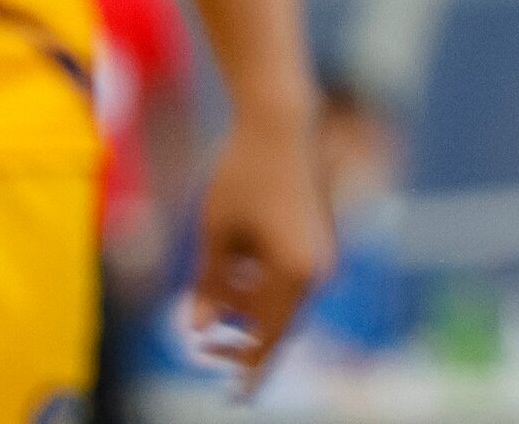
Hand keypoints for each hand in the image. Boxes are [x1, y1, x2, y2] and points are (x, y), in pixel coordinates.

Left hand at [186, 108, 329, 392]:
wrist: (282, 122)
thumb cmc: (243, 173)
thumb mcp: (215, 232)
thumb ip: (208, 284)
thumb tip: (197, 328)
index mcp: (294, 274)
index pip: (268, 338)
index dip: (248, 368)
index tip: (234, 396)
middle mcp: (317, 269)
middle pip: (277, 323)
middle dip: (241, 335)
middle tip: (203, 343)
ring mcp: (321, 255)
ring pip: (282, 301)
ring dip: (249, 307)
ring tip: (212, 295)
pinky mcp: (318, 240)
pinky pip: (289, 278)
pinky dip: (261, 284)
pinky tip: (235, 269)